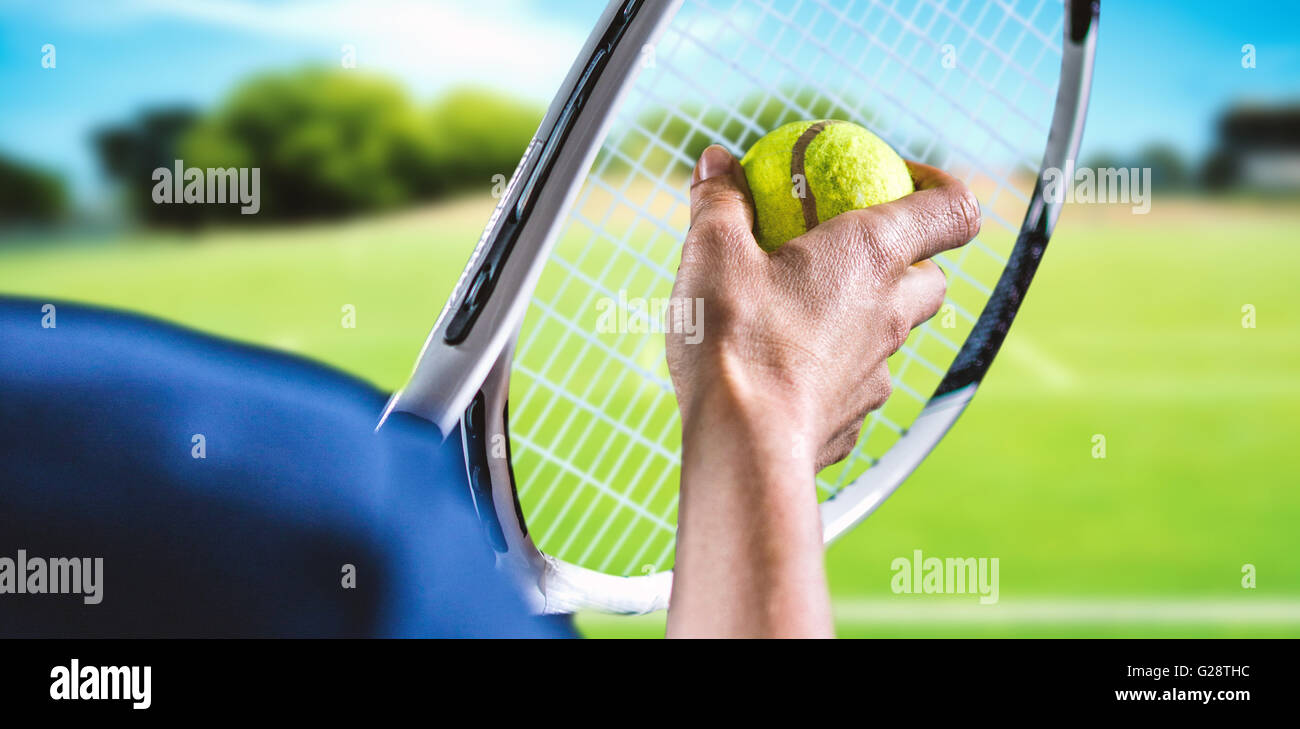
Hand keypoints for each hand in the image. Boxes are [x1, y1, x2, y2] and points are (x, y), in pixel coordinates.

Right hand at [667, 144, 979, 469]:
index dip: (941, 187)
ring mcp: (878, 373)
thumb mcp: (713, 252)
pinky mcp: (854, 419)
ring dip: (863, 317)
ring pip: (892, 335)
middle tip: (847, 253)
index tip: (900, 179)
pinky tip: (781, 370)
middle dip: (906, 261)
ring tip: (801, 313)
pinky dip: (830, 369)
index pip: (953, 209)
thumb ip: (720, 201)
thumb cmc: (736, 339)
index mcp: (871, 254)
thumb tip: (716, 161)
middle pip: (931, 279)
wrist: (743, 445)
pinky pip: (853, 384)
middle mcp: (890, 313)